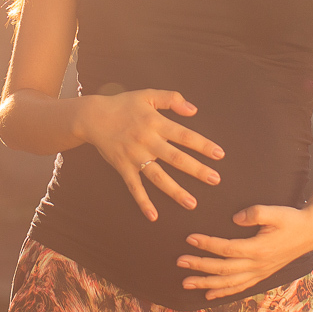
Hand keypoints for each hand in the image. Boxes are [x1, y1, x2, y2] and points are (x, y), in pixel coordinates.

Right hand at [77, 88, 224, 221]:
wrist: (93, 117)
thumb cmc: (123, 104)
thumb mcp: (147, 95)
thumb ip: (171, 99)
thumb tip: (194, 110)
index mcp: (155, 123)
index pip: (184, 136)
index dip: (202, 145)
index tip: (219, 154)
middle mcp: (147, 141)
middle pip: (176, 158)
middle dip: (196, 170)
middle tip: (215, 180)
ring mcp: (134, 156)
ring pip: (158, 177)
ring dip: (175, 191)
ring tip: (192, 203)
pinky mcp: (123, 167)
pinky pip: (134, 187)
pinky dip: (143, 202)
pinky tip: (153, 216)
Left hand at [175, 204, 312, 299]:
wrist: (310, 233)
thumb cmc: (291, 219)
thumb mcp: (275, 211)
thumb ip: (255, 213)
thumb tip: (236, 218)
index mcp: (258, 248)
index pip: (227, 248)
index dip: (207, 244)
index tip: (190, 238)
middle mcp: (257, 264)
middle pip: (223, 269)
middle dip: (200, 266)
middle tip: (180, 262)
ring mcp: (259, 272)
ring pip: (228, 283)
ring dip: (206, 283)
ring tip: (186, 283)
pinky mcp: (261, 274)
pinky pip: (239, 287)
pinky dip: (223, 292)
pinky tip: (209, 294)